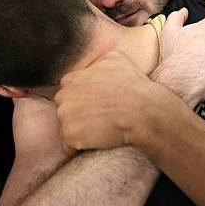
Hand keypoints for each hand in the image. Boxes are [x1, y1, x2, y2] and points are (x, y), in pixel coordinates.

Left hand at [56, 51, 177, 154]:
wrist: (142, 110)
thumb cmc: (133, 85)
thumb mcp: (116, 58)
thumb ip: (98, 61)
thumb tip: (96, 64)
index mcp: (70, 79)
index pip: (70, 95)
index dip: (86, 102)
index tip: (101, 105)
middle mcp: (62, 96)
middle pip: (66, 112)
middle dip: (80, 116)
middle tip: (103, 118)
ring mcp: (63, 116)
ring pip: (68, 129)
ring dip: (82, 132)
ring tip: (103, 128)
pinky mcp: (69, 135)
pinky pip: (70, 147)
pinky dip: (82, 147)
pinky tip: (99, 139)